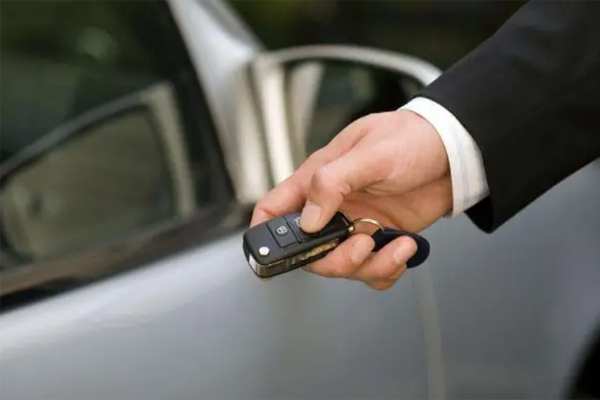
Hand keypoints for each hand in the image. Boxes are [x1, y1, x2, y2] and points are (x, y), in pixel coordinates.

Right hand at [250, 110, 451, 289]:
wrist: (455, 151)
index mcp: (319, 179)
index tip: (271, 254)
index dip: (264, 232)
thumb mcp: (371, 154)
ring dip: (368, 266)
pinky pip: (372, 270)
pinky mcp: (381, 238)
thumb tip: (307, 219)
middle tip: (360, 245)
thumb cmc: (411, 139)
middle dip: (333, 260)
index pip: (276, 208)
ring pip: (343, 266)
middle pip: (309, 251)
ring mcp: (357, 224)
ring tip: (393, 244)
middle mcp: (334, 206)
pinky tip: (404, 247)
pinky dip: (388, 269)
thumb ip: (333, 183)